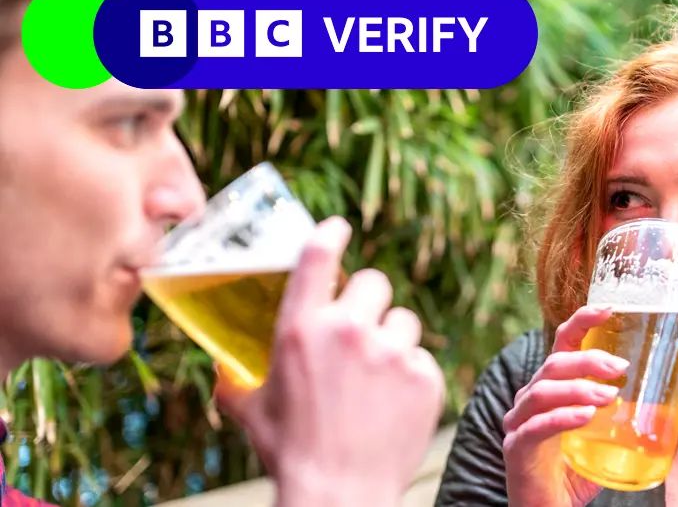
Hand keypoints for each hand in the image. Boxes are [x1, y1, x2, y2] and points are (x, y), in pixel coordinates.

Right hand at [214, 216, 444, 506]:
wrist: (339, 496)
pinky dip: (410, 375)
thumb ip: (234, 381)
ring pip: (403, 320)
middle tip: (359, 333)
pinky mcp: (424, 375)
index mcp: (300, 328)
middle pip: (374, 282)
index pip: (318, 255)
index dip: (331, 234)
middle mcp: (348, 329)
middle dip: (367, 303)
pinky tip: (392, 404)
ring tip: (375, 378)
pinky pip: (421, 357)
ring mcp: (392, 351)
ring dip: (392, 339)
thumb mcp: (251, 411)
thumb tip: (221, 371)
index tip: (339, 228)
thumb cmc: (290, 454)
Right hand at [502, 306, 677, 506]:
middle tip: (622, 368)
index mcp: (553, 388)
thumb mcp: (614, 441)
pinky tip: (586, 417)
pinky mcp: (517, 448)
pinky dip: (562, 418)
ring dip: (578, 388)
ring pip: (542, 391)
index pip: (562, 344)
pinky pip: (537, 427)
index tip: (610, 308)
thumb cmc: (576, 473)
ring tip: (610, 396)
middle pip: (554, 364)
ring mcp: (519, 422)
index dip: (582, 322)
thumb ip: (645, 419)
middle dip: (588, 360)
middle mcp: (531, 399)